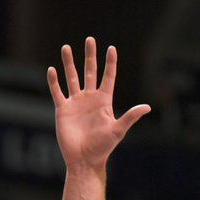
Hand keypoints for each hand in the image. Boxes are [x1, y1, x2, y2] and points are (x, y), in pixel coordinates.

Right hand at [47, 37, 149, 171]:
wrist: (84, 160)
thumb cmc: (102, 147)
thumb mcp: (118, 130)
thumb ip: (130, 116)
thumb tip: (148, 107)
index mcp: (104, 101)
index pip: (108, 77)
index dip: (110, 63)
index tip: (111, 48)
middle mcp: (90, 99)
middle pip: (90, 72)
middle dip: (90, 56)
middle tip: (90, 39)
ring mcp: (76, 103)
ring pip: (72, 77)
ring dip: (69, 63)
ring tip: (66, 47)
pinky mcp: (63, 110)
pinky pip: (57, 92)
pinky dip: (54, 81)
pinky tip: (52, 70)